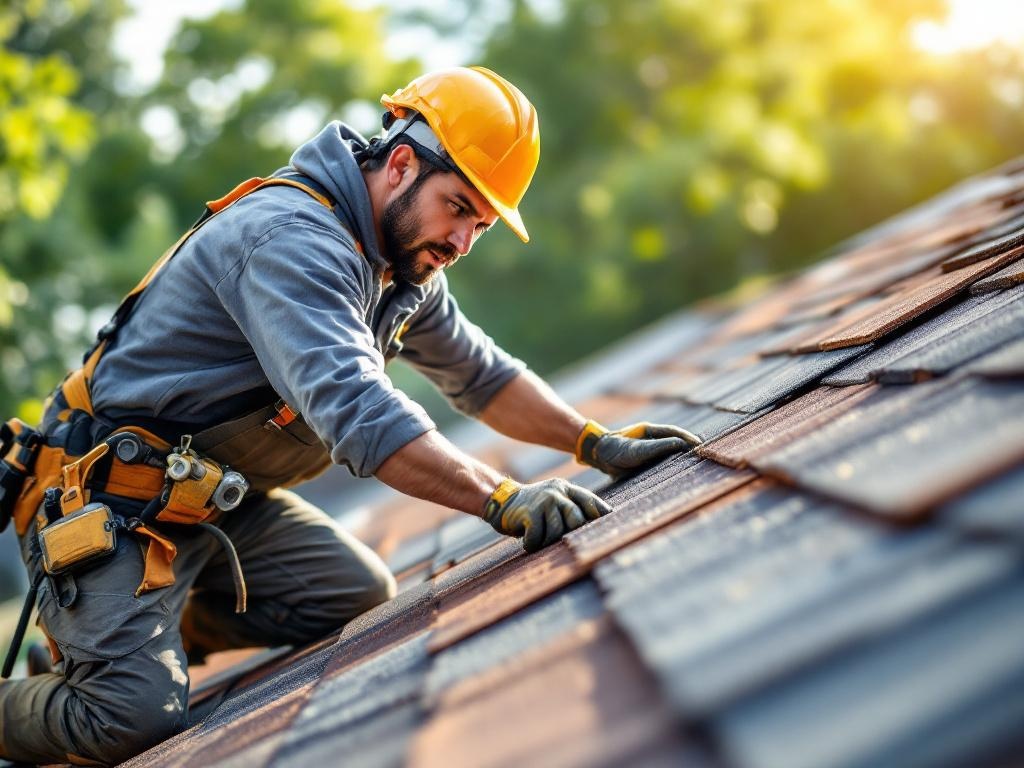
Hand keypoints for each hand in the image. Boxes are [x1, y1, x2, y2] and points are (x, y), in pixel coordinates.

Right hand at [482, 477, 611, 552]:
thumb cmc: (536, 507)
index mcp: (566, 488)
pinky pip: (538, 537)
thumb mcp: (556, 499)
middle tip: (559, 539)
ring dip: (547, 541)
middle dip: (570, 534)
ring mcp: (542, 502)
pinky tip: (528, 540)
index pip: (590, 501)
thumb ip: (574, 506)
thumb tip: (602, 523)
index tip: (605, 528)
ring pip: (557, 532)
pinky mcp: (528, 513)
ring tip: (540, 539)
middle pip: (577, 520)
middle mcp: (556, 492)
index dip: (600, 515)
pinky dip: (532, 543)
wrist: (502, 501)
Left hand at [576, 420, 701, 478]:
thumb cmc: (616, 450)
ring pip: (668, 451)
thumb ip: (659, 447)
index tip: (701, 446)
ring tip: (695, 465)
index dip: (689, 439)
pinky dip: (670, 465)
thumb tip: (682, 445)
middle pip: (674, 441)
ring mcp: (647, 448)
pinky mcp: (644, 458)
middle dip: (688, 447)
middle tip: (703, 456)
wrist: (598, 456)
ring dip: (680, 457)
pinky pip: (661, 460)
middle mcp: (651, 438)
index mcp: (650, 430)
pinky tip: (677, 474)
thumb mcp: (638, 450)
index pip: (675, 433)